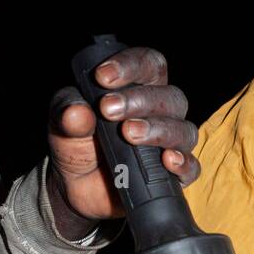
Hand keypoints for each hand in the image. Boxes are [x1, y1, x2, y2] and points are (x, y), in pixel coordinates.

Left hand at [46, 46, 199, 236]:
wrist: (77, 188)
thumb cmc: (77, 146)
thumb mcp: (62, 124)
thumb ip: (66, 113)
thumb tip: (77, 112)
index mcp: (138, 88)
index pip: (149, 65)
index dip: (131, 66)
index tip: (103, 77)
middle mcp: (160, 113)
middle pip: (170, 97)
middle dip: (140, 100)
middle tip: (108, 109)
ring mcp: (170, 144)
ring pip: (183, 130)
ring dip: (158, 129)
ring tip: (129, 134)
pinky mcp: (174, 176)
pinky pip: (191, 167)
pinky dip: (183, 162)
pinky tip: (167, 160)